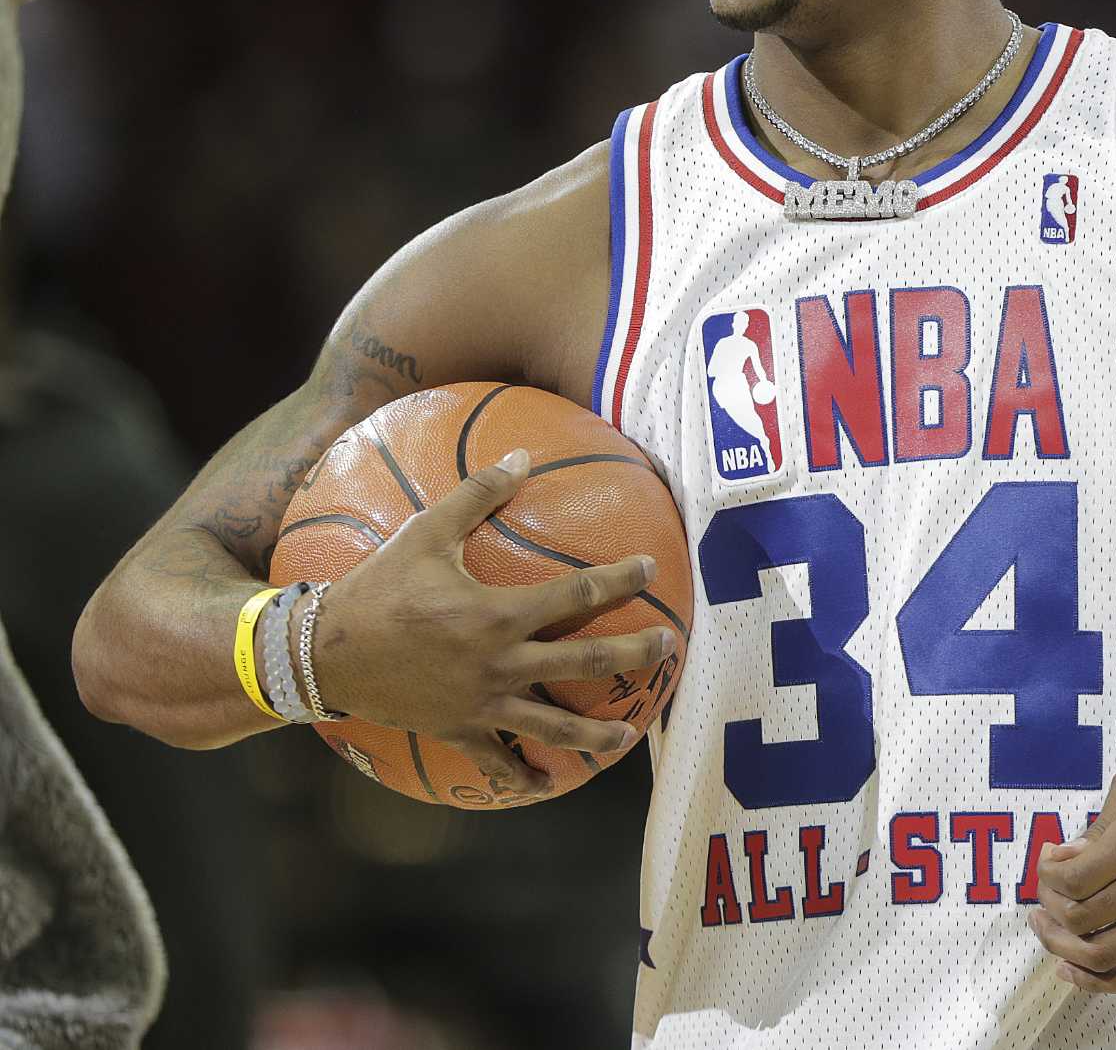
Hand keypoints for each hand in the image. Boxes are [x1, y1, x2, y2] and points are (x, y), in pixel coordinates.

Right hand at [311, 448, 676, 800]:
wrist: (320, 653)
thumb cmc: (376, 588)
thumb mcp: (424, 532)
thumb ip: (477, 493)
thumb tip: (521, 454)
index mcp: (497, 615)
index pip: (576, 596)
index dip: (619, 581)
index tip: (649, 570)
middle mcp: (499, 664)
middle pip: (585, 663)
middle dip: (633, 655)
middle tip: (668, 648)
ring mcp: (482, 704)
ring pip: (552, 726)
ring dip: (594, 735)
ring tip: (627, 739)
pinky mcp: (459, 730)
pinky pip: (498, 761)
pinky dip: (523, 777)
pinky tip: (546, 787)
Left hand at [1030, 761, 1115, 993]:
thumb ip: (1100, 822)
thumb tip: (1063, 859)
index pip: (1081, 876)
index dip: (1049, 876)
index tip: (1048, 863)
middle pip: (1086, 916)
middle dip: (1051, 907)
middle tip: (1046, 893)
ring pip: (1104, 953)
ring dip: (1062, 946)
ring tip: (1049, 928)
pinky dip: (1098, 983)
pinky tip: (1071, 970)